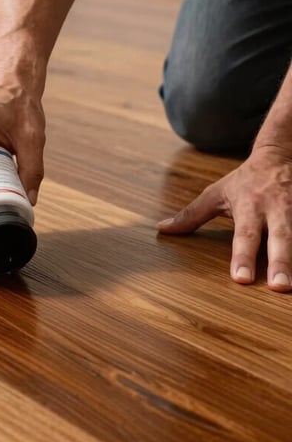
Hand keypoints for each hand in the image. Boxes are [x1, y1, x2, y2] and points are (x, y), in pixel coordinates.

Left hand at [157, 145, 291, 291]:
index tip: (241, 280)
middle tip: (280, 287)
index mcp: (249, 207)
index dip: (243, 257)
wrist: (280, 154)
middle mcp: (277, 209)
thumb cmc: (244, 181)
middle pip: (281, 237)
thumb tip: (162, 229)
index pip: (245, 236)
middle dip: (281, 261)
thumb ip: (191, 215)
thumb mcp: (215, 194)